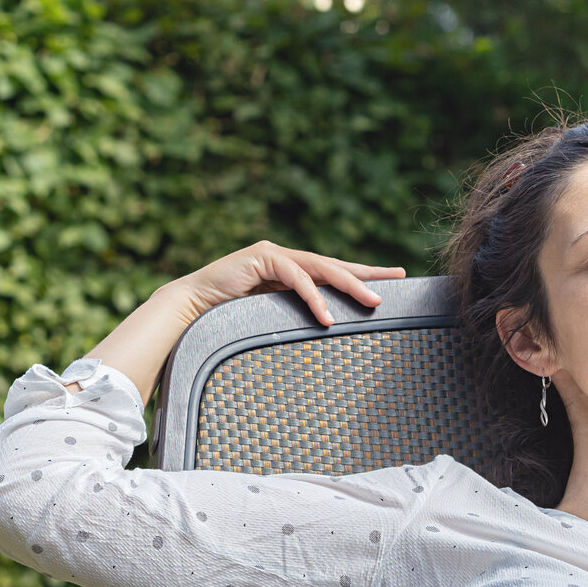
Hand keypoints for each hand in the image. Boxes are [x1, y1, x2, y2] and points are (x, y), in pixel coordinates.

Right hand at [176, 241, 406, 325]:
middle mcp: (284, 258)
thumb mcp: (269, 316)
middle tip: (397, 277)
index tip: (391, 279)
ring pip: (321, 267)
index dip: (361, 275)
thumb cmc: (224, 317)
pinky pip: (296, 277)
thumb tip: (323, 331)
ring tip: (372, 300)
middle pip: (334, 264)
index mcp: (288, 270)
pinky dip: (314, 296)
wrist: (189, 308)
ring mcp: (273, 254)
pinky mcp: (261, 258)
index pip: (331, 272)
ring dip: (348, 284)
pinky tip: (327, 315)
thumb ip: (292, 315)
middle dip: (367, 272)